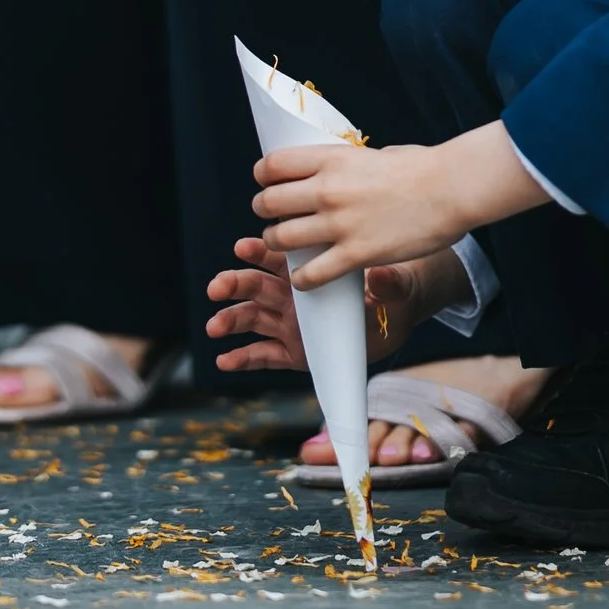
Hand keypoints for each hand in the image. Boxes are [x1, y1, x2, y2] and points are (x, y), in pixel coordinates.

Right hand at [205, 232, 445, 375]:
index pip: (279, 257)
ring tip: (213, 327)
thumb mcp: (395, 288)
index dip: (259, 252)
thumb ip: (387, 284)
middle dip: (233, 285)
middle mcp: (293, 295)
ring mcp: (289, 323)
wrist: (394, 319)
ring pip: (253, 318)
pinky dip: (242, 358)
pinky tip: (223, 360)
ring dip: (230, 320)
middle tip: (216, 287)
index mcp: (310, 271)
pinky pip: (264, 354)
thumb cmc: (390, 293)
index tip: (242, 247)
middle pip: (256, 286)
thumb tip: (381, 276)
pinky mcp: (293, 352)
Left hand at [253, 125, 545, 288]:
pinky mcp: (356, 253)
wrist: (450, 188)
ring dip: (277, 244)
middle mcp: (327, 189)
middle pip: (269, 202)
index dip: (263, 177)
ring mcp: (340, 223)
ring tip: (285, 247)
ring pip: (282, 238)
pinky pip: (312, 273)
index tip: (267, 184)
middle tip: (272, 218)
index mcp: (331, 158)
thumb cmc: (420, 167)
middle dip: (264, 212)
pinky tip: (303, 280)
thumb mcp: (375, 153)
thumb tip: (338, 168)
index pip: (273, 165)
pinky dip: (302, 279)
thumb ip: (350, 165)